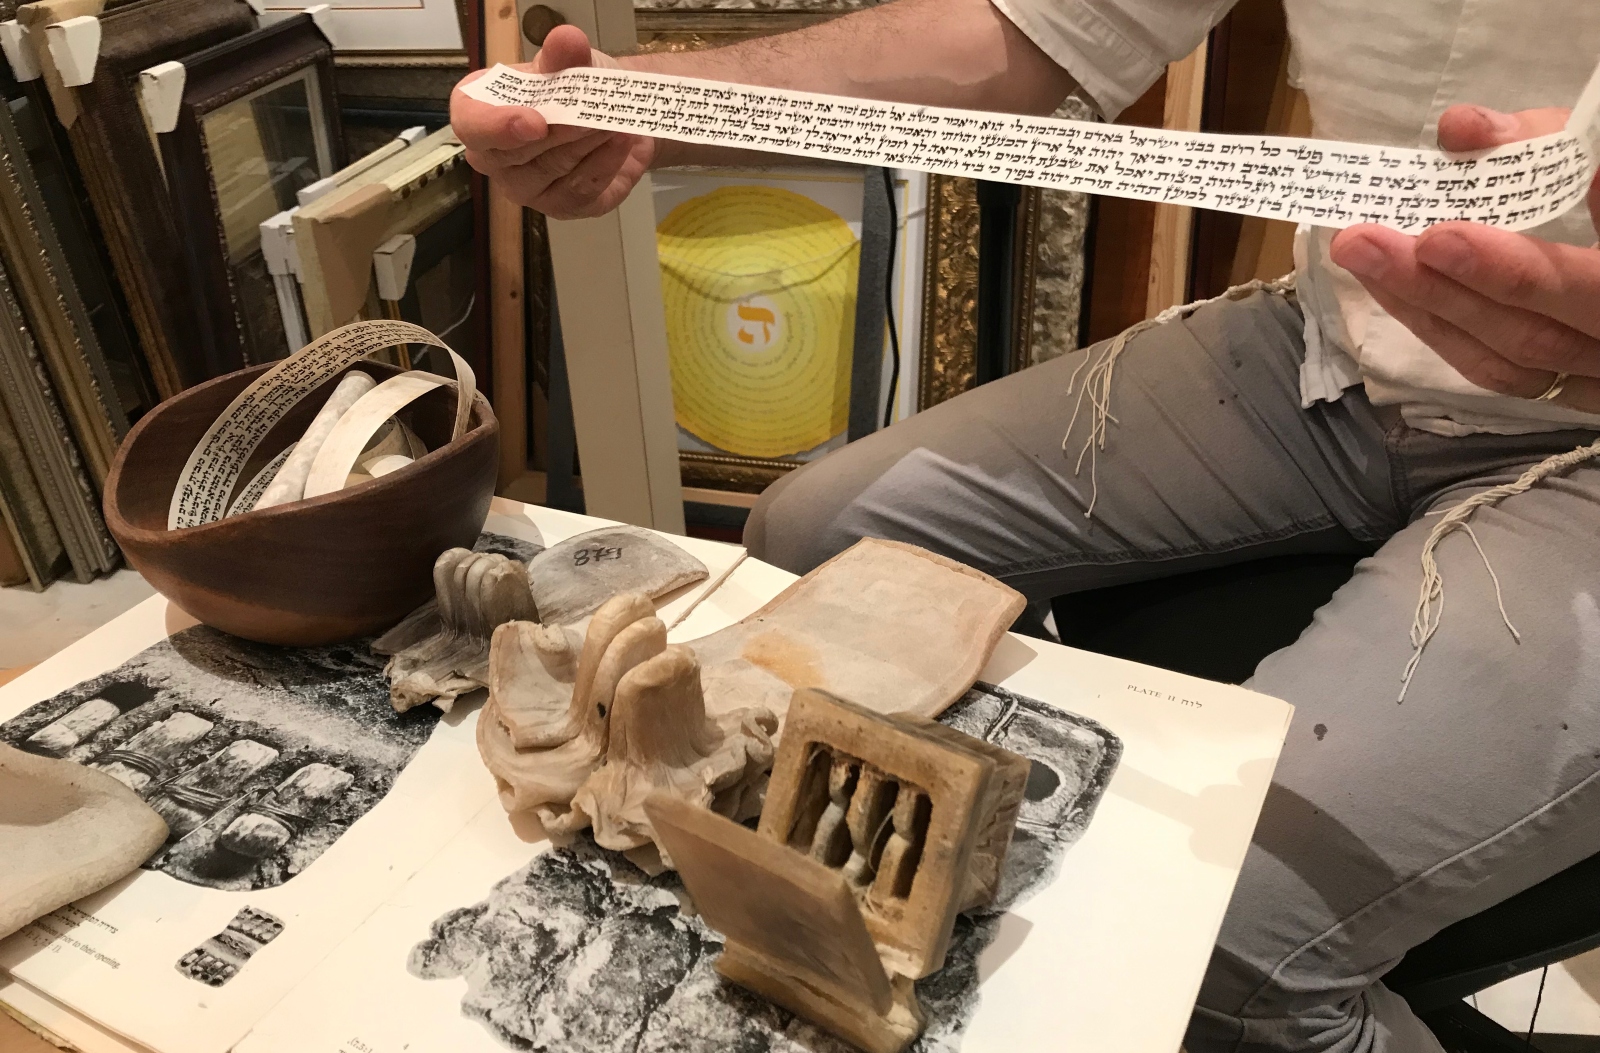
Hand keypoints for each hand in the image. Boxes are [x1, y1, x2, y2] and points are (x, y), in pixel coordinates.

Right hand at [450, 25, 656, 218]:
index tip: (535, 122)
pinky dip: (605, 163)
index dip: (497, 127)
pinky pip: (581, 191)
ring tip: (612, 121)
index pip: (470, 127)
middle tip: (591, 113)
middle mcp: (494, 157)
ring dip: (587, 143)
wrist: (611, 113)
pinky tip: (621, 141)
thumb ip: (563, 56)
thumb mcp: (569, 63)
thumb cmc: (573, 88)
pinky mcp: (562, 206)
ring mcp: (526, 188)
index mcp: (479, 114)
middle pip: (514, 156)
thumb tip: (567, 41)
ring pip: (553, 170)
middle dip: (559, 132)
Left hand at [1329, 106, 1599, 412]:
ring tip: (1359, 257)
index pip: (1590, 289)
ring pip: (1507, 363)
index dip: (1509, 269)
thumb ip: (1543, 139)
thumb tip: (1460, 128)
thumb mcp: (1595, 146)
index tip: (1437, 239)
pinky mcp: (1565, 385)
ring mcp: (1594, 373)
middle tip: (1360, 243)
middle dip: (1438, 289)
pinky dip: (1442, 329)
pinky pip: (1498, 371)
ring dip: (1425, 310)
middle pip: (1531, 336)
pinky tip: (1394, 288)